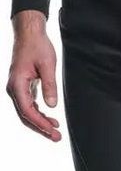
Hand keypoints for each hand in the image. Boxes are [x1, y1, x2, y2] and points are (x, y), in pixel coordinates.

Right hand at [6, 10, 60, 141]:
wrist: (29, 33)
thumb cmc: (37, 45)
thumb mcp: (48, 65)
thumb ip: (49, 86)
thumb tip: (52, 105)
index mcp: (17, 84)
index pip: (28, 110)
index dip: (40, 123)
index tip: (53, 131)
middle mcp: (14, 88)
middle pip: (25, 116)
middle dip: (41, 128)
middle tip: (56, 137)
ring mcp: (17, 88)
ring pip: (27, 112)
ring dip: (40, 122)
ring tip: (55, 130)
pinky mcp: (22, 87)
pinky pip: (29, 105)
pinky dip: (39, 113)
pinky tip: (50, 119)